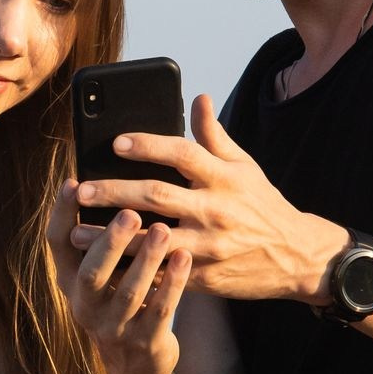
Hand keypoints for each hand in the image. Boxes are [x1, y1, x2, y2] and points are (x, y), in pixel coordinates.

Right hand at [50, 186, 189, 373]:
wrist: (137, 366)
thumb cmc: (120, 301)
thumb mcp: (100, 275)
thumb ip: (99, 238)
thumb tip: (107, 180)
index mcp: (69, 281)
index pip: (56, 244)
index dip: (61, 214)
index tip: (72, 181)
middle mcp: (84, 306)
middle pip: (90, 273)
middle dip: (109, 243)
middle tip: (130, 212)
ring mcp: (112, 328)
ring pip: (129, 293)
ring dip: (146, 261)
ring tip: (164, 231)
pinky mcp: (143, 343)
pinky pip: (159, 311)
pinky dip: (172, 284)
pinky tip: (185, 258)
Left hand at [69, 95, 340, 303]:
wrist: (296, 257)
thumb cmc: (263, 206)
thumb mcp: (245, 166)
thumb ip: (215, 136)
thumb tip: (198, 97)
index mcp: (224, 177)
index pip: (183, 153)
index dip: (149, 145)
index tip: (117, 142)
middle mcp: (216, 209)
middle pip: (158, 195)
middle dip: (116, 192)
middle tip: (82, 189)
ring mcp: (209, 246)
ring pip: (152, 240)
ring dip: (112, 236)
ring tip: (76, 232)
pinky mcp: (204, 276)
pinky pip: (161, 272)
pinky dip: (131, 269)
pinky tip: (102, 265)